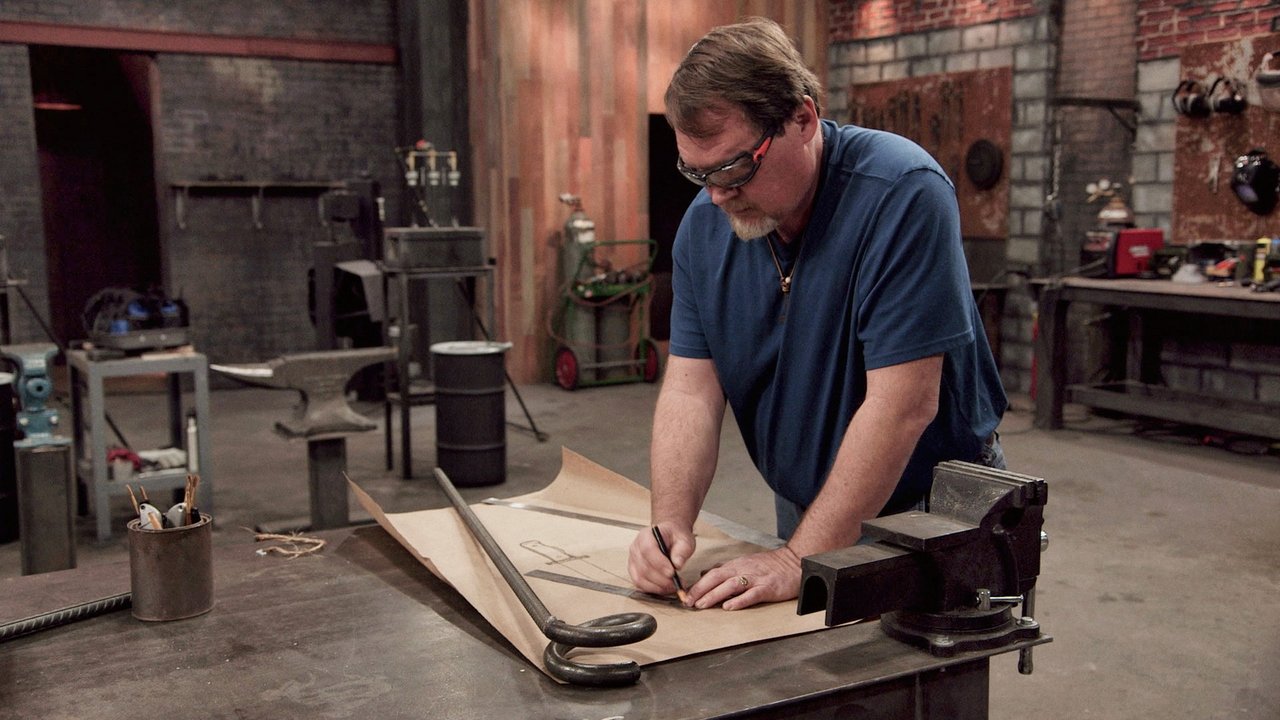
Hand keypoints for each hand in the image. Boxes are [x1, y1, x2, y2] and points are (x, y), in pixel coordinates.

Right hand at [628, 523, 694, 601]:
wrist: (669, 536)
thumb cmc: (675, 537)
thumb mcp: (684, 539)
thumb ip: (682, 550)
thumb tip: (677, 564)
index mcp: (646, 536)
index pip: (648, 550)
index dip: (659, 563)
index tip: (672, 572)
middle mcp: (636, 548)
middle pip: (644, 567)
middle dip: (661, 579)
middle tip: (677, 583)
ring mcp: (633, 560)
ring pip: (640, 578)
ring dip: (657, 586)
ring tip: (673, 586)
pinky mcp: (634, 571)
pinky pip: (639, 584)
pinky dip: (652, 589)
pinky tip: (664, 588)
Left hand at [687, 545, 801, 610]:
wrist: (793, 562)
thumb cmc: (769, 565)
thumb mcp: (744, 563)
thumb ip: (725, 568)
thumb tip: (705, 573)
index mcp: (736, 565)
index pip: (712, 574)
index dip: (698, 584)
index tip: (685, 595)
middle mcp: (743, 570)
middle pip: (717, 578)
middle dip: (700, 590)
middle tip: (688, 602)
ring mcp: (755, 579)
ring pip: (730, 585)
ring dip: (714, 595)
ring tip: (702, 605)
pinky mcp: (768, 588)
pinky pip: (752, 594)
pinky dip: (740, 601)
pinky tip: (729, 607)